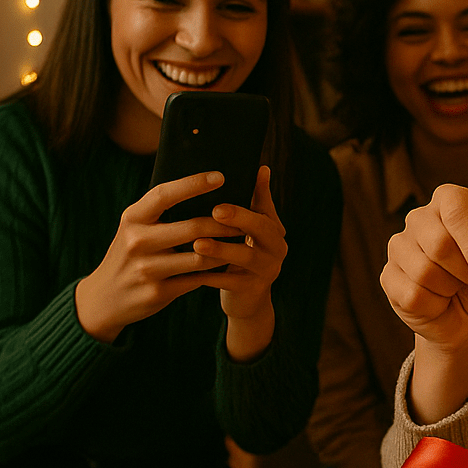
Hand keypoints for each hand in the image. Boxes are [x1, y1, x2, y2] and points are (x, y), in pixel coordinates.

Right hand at [75, 170, 243, 342]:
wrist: (105, 298)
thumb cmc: (130, 254)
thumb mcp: (134, 228)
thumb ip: (159, 211)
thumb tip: (201, 187)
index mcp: (132, 218)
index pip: (164, 194)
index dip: (193, 184)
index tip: (220, 176)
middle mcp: (137, 241)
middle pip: (193, 228)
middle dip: (224, 224)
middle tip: (244, 220)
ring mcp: (147, 269)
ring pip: (200, 256)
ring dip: (225, 249)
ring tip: (242, 241)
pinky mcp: (158, 292)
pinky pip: (198, 279)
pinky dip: (216, 271)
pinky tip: (229, 264)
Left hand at [188, 165, 287, 361]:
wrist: (247, 300)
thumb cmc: (242, 254)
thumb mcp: (251, 228)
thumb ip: (255, 200)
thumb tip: (261, 167)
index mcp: (274, 228)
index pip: (264, 209)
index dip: (249, 198)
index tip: (224, 190)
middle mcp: (277, 248)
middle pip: (263, 229)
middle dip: (239, 219)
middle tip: (215, 211)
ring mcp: (268, 271)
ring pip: (247, 257)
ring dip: (222, 249)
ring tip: (197, 243)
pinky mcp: (254, 291)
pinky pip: (232, 282)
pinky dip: (211, 276)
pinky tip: (190, 271)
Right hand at [378, 183, 467, 421]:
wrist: (464, 324)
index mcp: (452, 202)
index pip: (456, 208)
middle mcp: (421, 217)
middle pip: (439, 243)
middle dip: (463, 273)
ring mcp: (399, 245)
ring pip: (424, 271)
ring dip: (448, 290)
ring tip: (452, 289)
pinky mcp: (388, 275)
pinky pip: (412, 294)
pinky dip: (433, 306)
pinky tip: (435, 301)